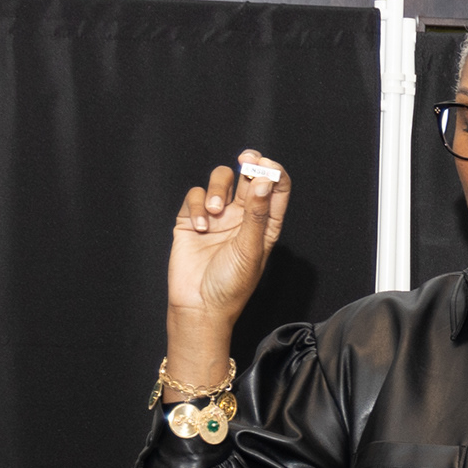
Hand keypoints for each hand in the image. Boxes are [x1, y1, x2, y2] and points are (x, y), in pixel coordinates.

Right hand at [165, 151, 289, 388]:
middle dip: (248, 165)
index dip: (273, 172)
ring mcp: (217, 216)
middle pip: (248, 177)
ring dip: (218, 188)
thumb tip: (265, 181)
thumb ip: (257, 214)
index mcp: (265, 223)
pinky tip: (199, 227)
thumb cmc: (230, 285)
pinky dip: (197, 206)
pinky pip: (195, 196)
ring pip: (221, 180)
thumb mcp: (250, 250)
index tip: (266, 165)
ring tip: (214, 212)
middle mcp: (243, 216)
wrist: (199, 306)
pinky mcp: (192, 219)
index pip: (276, 188)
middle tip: (246, 161)